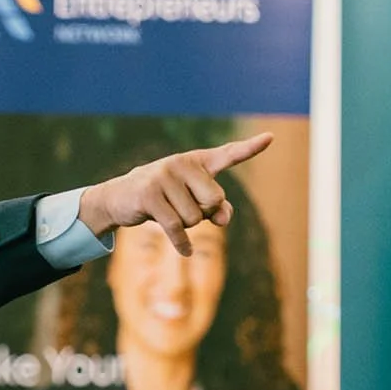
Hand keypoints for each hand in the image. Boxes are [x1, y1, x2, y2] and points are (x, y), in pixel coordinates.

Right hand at [77, 132, 273, 254]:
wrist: (120, 198)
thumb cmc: (164, 198)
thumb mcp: (192, 201)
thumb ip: (216, 208)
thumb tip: (224, 219)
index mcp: (197, 161)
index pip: (228, 154)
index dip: (250, 148)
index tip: (270, 138)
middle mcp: (181, 163)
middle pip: (214, 200)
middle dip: (204, 213)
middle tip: (186, 208)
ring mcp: (164, 177)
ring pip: (194, 218)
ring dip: (187, 227)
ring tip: (170, 215)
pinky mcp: (150, 195)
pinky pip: (176, 228)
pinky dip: (182, 243)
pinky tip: (186, 251)